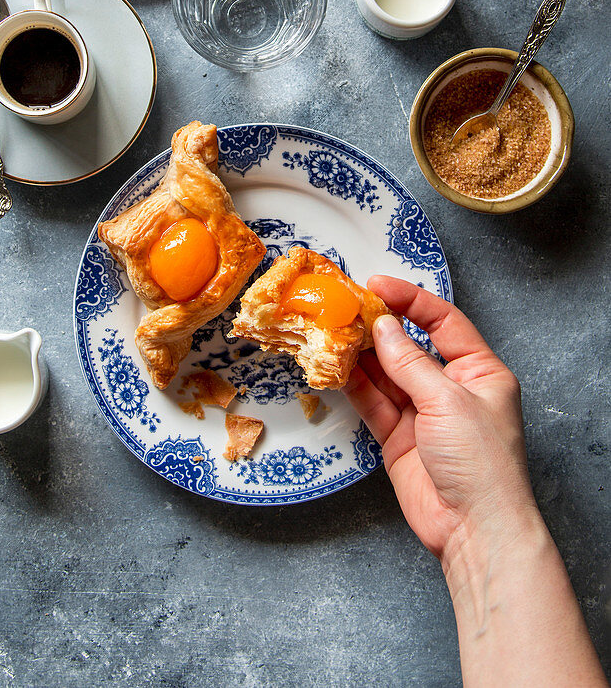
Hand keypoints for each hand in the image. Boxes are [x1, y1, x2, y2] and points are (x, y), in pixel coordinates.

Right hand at [345, 276, 536, 562]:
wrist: (474, 530)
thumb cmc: (482, 463)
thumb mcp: (448, 401)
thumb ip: (410, 363)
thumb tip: (382, 328)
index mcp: (480, 372)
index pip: (444, 322)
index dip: (411, 301)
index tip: (378, 286)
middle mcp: (452, 388)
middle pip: (410, 346)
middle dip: (379, 327)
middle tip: (346, 307)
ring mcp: (423, 414)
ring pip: (386, 374)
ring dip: (361, 355)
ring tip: (333, 331)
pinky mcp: (399, 437)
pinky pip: (373, 403)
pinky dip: (354, 385)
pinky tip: (336, 367)